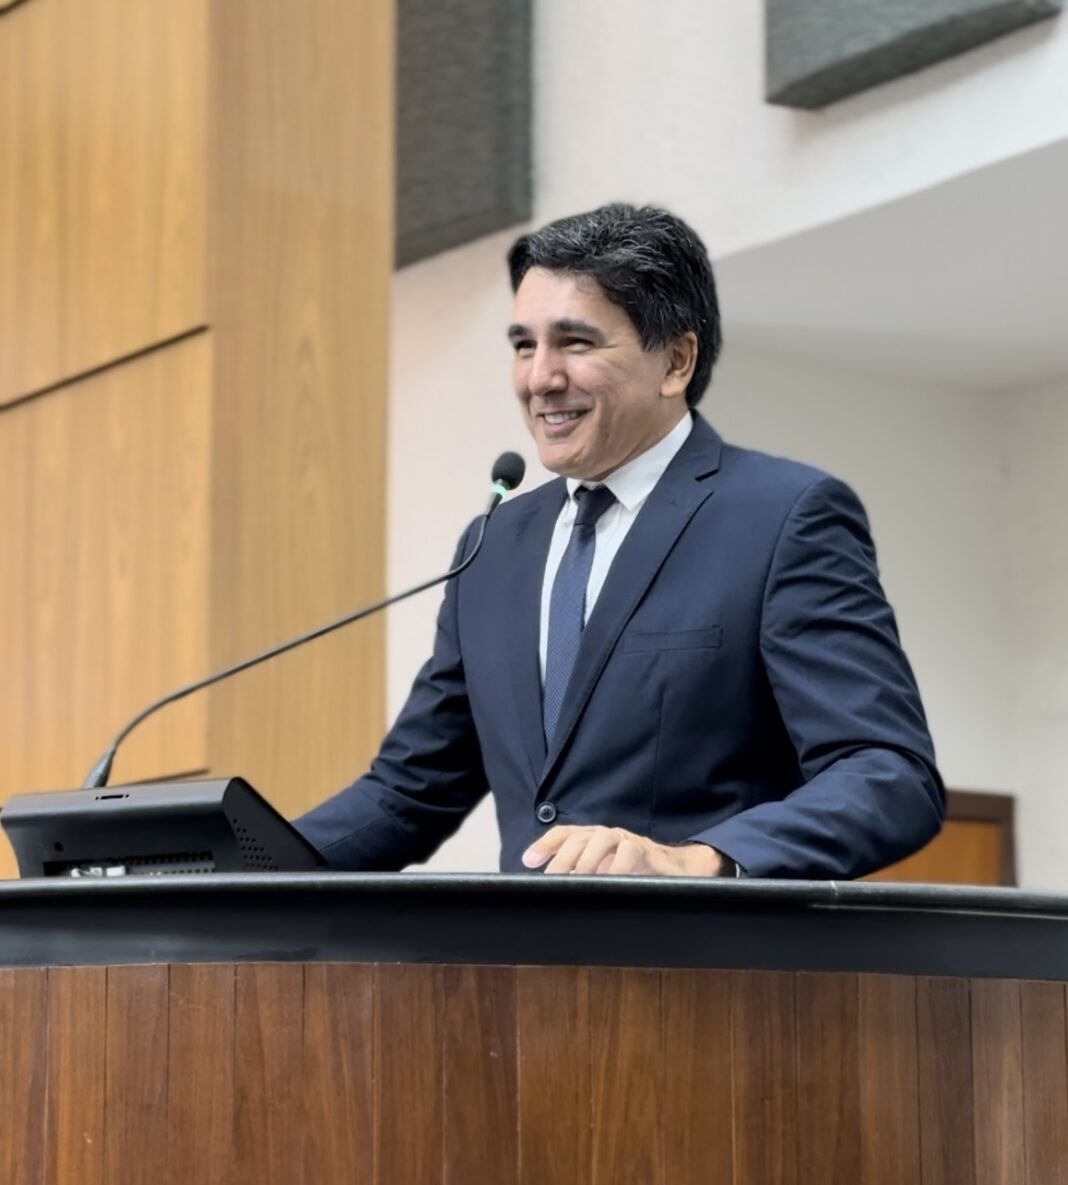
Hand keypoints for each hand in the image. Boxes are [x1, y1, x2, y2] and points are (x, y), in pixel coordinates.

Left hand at [522, 825, 726, 876]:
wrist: (677, 872)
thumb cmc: (636, 875)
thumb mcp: (604, 876)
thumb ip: (582, 880)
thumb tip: (552, 897)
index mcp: (593, 839)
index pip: (565, 834)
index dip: (545, 845)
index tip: (528, 861)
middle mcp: (606, 835)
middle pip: (578, 838)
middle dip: (562, 858)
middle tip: (551, 880)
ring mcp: (625, 839)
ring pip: (600, 840)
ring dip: (586, 861)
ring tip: (576, 881)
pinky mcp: (644, 849)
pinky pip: (629, 852)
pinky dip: (618, 866)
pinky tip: (610, 881)